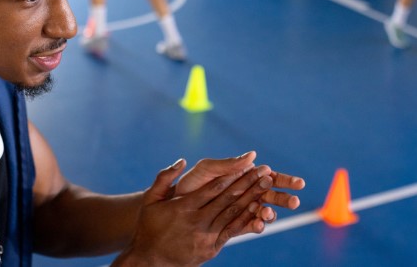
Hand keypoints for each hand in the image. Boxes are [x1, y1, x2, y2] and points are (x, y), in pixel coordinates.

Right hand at [115, 158, 275, 265]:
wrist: (149, 260)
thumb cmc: (149, 226)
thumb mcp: (150, 200)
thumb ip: (164, 178)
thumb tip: (181, 161)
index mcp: (183, 207)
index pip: (213, 188)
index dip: (232, 176)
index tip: (247, 165)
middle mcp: (196, 221)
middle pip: (228, 199)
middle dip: (249, 184)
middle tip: (265, 172)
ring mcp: (205, 236)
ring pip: (233, 214)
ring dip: (252, 199)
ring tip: (267, 186)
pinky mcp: (211, 248)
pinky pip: (232, 231)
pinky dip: (246, 219)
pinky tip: (258, 209)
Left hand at [175, 151, 304, 226]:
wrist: (170, 206)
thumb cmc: (189, 183)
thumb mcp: (207, 169)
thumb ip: (229, 164)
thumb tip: (253, 155)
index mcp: (243, 178)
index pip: (270, 177)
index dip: (286, 180)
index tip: (299, 184)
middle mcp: (245, 194)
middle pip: (272, 196)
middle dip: (285, 199)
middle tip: (295, 202)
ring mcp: (240, 211)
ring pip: (263, 212)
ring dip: (270, 212)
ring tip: (267, 213)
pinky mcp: (231, 227)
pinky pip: (247, 227)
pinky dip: (255, 225)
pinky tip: (258, 224)